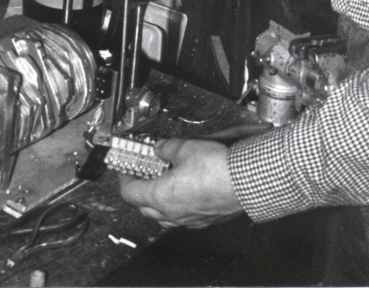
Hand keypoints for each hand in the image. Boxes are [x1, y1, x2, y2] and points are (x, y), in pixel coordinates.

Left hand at [118, 138, 243, 228]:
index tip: (124, 170)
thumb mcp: (185, 147)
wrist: (244, 182)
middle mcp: (172, 213)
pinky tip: (187, 194)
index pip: (130, 192)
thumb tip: (161, 147)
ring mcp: (189, 219)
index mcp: (160, 196)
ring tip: (164, 185)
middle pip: (144, 208)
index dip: (124, 179)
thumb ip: (168, 147)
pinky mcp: (205, 220)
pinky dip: (179, 207)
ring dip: (158, 203)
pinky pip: (184, 218)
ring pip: (164, 217)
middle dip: (140, 191)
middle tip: (144, 175)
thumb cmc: (216, 168)